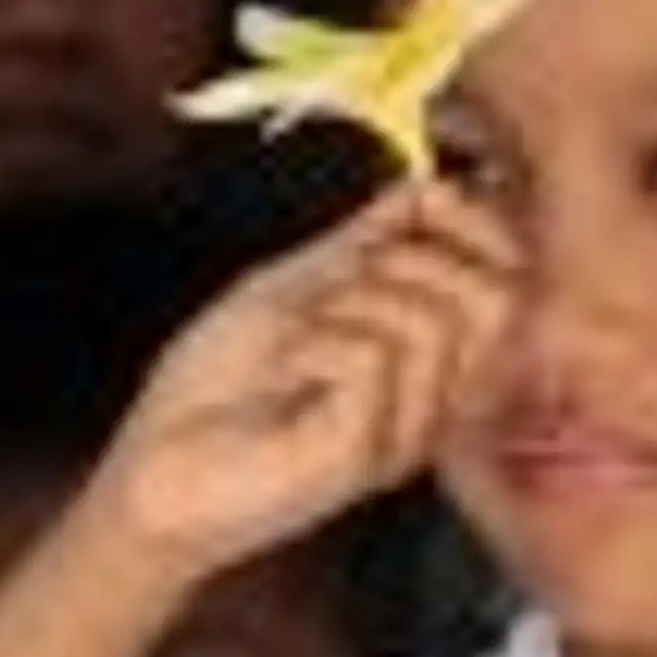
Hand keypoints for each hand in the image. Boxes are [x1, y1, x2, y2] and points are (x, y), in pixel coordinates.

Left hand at [86, 178, 516, 590]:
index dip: (479, 223)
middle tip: (331, 290)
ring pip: (432, 324)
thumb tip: (422, 186)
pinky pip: (374, 359)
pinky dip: (314, 344)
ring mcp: (401, 438)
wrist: (149, 471)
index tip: (426, 194)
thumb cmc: (207, 396)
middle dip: (410, 261)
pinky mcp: (365, 458)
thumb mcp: (286, 292)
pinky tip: (281, 377)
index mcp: (419, 367)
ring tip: (291, 345)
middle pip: (494, 300)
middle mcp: (427, 406)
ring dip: (346, 306)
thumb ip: (358, 244)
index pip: (508, 285)